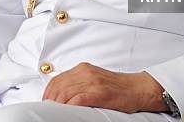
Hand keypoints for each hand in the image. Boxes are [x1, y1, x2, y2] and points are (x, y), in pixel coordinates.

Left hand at [42, 62, 166, 113]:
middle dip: (49, 100)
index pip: (56, 80)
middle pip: (58, 86)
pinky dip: (69, 106)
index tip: (45, 103)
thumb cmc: (117, 88)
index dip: (47, 93)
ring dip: (57, 105)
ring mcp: (93, 82)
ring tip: (54, 113)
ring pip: (65, 93)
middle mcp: (86, 72)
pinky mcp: (100, 92)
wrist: (138, 88)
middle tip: (47, 111)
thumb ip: (79, 83)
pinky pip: (78, 99)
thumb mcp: (95, 79)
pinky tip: (67, 112)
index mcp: (83, 68)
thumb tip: (61, 95)